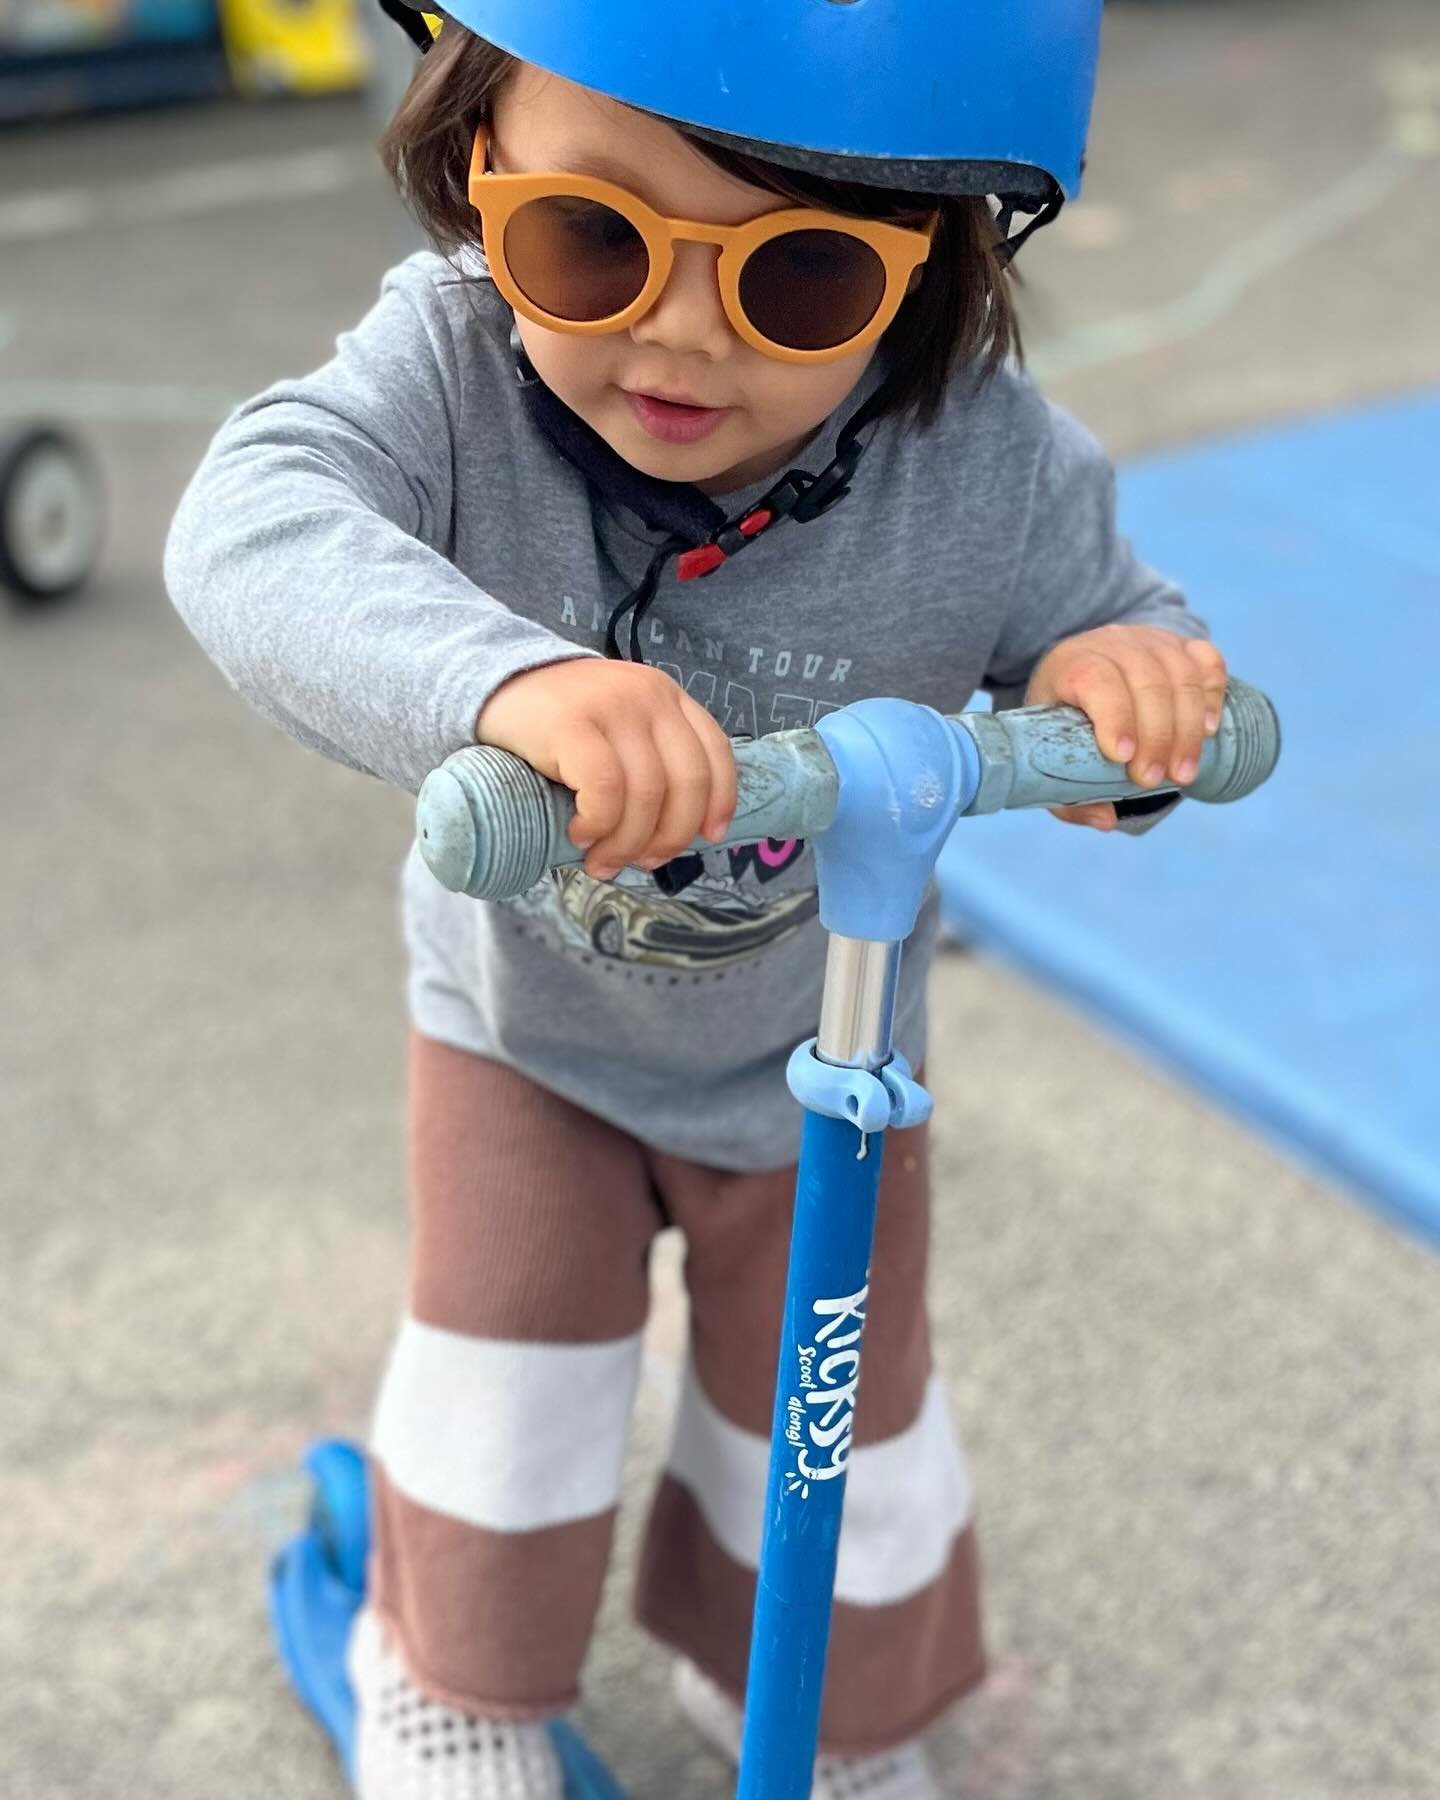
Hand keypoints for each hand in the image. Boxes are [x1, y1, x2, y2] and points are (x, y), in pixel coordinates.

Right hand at [476, 658, 737, 879]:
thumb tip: (671, 835)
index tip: (708, 838)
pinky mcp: (571, 723)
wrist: (493, 686)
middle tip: (645, 862)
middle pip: (687, 782)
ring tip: (602, 861)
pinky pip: (605, 789)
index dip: (719, 801)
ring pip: (646, 793)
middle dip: (671, 835)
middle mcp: (648, 695)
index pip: (715, 752)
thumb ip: (648, 761)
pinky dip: (599, 824)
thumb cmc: (560, 726)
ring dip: (628, 842)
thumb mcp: (618, 730)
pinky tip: (580, 833)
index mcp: (667, 697)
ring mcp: (611, 705)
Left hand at [1024, 625, 1228, 831]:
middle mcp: (1114, 644)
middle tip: (1152, 781)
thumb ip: (1067, 794)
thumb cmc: (1067, 719)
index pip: (1096, 679)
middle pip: (1146, 683)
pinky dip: (1213, 695)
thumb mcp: (1049, 751)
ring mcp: (1153, 641)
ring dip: (1187, 729)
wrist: (1087, 666)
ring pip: (1181, 676)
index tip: (1123, 757)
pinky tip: (1209, 730)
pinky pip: (1208, 662)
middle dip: (1155, 737)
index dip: (1113, 716)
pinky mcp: (1184, 645)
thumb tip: (1106, 820)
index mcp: (1072, 664)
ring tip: (1183, 772)